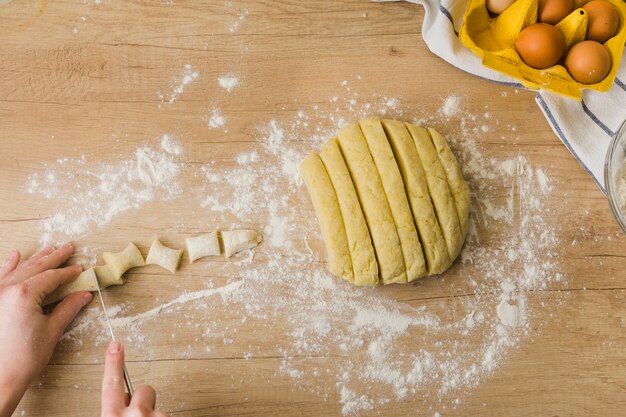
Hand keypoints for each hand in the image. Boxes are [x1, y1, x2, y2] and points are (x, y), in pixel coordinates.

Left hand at [0, 243, 92, 416]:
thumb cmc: (22, 359)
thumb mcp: (52, 330)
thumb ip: (68, 308)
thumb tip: (82, 295)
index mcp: (24, 294)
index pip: (52, 277)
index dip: (68, 272)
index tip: (79, 270)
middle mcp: (6, 290)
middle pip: (36, 267)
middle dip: (54, 258)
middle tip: (67, 249)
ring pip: (18, 269)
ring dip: (35, 259)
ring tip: (48, 250)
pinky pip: (0, 276)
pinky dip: (8, 265)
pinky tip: (14, 257)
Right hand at [102, 341, 167, 416]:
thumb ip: (114, 413)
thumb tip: (122, 402)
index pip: (112, 383)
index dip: (114, 363)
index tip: (116, 346)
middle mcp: (136, 414)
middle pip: (144, 390)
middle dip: (143, 399)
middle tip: (140, 416)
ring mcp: (156, 416)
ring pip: (157, 407)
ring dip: (153, 416)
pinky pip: (167, 415)